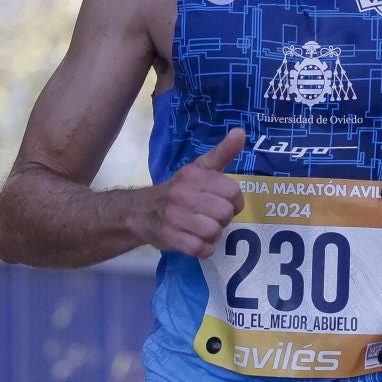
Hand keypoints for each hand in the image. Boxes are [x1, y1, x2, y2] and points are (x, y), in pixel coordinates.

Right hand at [139, 128, 246, 257]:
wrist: (140, 211)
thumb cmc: (179, 190)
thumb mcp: (199, 168)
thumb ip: (222, 152)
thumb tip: (241, 132)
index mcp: (194, 175)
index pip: (233, 192)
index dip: (235, 201)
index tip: (225, 202)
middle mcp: (183, 194)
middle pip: (225, 213)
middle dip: (223, 219)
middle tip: (212, 216)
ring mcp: (174, 216)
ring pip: (213, 232)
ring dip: (213, 235)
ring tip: (204, 229)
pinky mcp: (170, 237)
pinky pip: (200, 249)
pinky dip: (204, 249)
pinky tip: (197, 241)